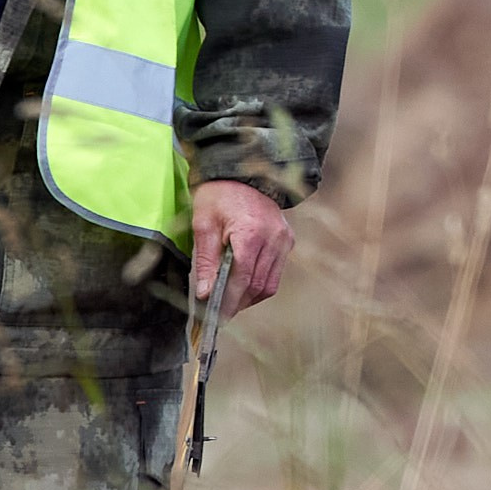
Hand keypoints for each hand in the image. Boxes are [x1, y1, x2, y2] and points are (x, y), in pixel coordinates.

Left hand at [190, 179, 292, 313]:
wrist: (241, 172)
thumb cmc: (218, 195)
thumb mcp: (203, 225)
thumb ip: (206, 262)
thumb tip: (205, 294)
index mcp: (251, 232)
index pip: (242, 278)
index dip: (229, 302)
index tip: (215, 318)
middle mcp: (273, 238)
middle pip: (257, 285)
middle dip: (237, 304)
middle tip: (218, 315)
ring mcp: (283, 240)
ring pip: (269, 284)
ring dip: (249, 297)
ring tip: (229, 302)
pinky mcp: (287, 240)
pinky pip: (275, 272)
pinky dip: (259, 284)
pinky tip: (243, 285)